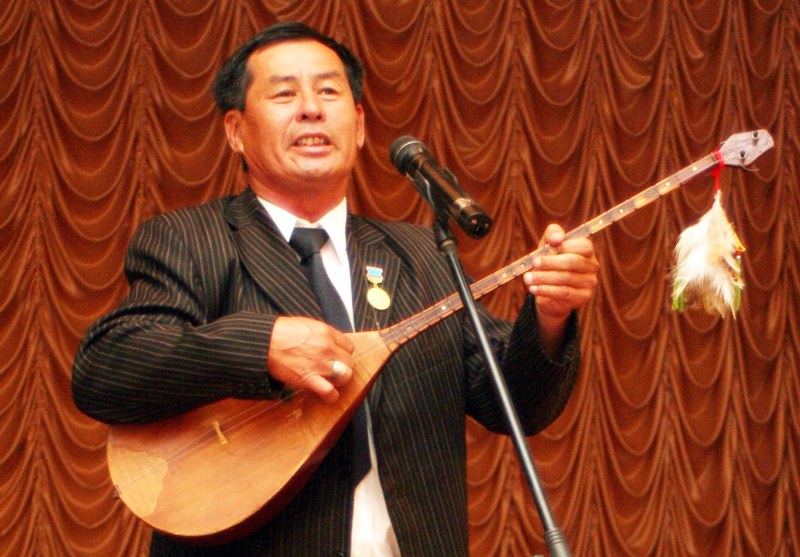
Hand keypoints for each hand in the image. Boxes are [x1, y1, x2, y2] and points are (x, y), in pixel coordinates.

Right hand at [267, 316, 355, 402]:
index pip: (349, 347)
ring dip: (341, 380)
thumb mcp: (307, 324)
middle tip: (336, 369)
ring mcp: (319, 364)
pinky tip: (330, 395)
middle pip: (349, 362)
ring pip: (345, 376)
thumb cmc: (281, 332)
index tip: (338, 356)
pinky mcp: (309, 379)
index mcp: (326, 333)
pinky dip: (332, 396)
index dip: (344, 353)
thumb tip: (330, 342)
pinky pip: (329, 391)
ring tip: (334, 381)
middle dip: (344, 366)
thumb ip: (323, 334)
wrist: (265, 342)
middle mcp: (327, 348)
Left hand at [523, 224, 598, 351]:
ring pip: (566, 278)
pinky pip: (563, 293)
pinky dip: (546, 290)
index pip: (584, 246)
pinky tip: (533, 288)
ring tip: (528, 278)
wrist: (548, 292)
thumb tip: (557, 238)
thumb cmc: (549, 263)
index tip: (548, 247)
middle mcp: (591, 266)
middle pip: (573, 262)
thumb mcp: (548, 246)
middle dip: (551, 262)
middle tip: (534, 263)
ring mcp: (589, 283)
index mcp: (586, 251)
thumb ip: (552, 235)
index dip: (566, 246)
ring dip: (544, 278)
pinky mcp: (582, 297)